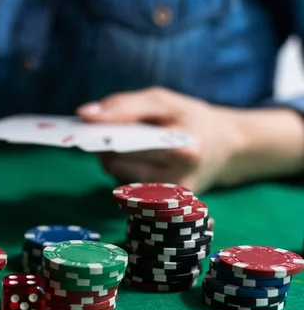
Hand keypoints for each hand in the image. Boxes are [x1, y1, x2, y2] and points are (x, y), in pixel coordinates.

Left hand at [76, 87, 249, 192]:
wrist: (226, 149)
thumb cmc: (190, 118)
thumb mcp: (163, 100)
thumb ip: (123, 106)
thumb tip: (84, 115)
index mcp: (182, 149)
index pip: (126, 142)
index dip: (102, 130)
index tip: (83, 121)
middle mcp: (176, 179)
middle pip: (115, 163)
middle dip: (103, 144)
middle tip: (104, 130)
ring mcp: (166, 199)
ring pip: (115, 176)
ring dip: (111, 158)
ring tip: (125, 143)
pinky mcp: (160, 208)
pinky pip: (124, 186)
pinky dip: (122, 170)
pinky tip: (134, 159)